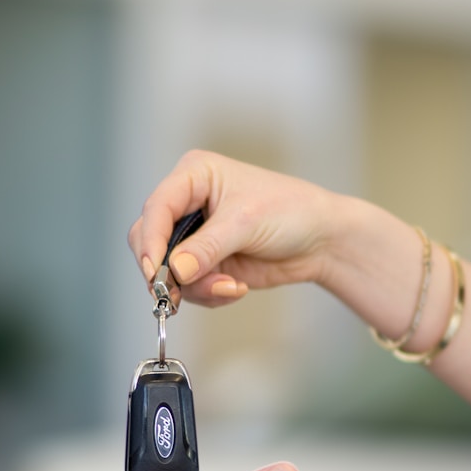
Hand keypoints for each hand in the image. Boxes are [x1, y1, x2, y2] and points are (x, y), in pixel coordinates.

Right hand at [128, 150, 340, 306]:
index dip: (151, 242)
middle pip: (150, 241)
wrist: (321, 240)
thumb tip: (174, 270)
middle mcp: (188, 203)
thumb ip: (207, 247)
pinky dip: (208, 294)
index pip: (156, 208)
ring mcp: (195, 236)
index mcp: (194, 175)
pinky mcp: (205, 263)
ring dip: (195, 287)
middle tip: (178, 294)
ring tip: (230, 287)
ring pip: (167, 271)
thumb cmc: (292, 211)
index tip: (155, 272)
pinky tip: (235, 288)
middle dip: (167, 271)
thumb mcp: (246, 223)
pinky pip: (188, 287)